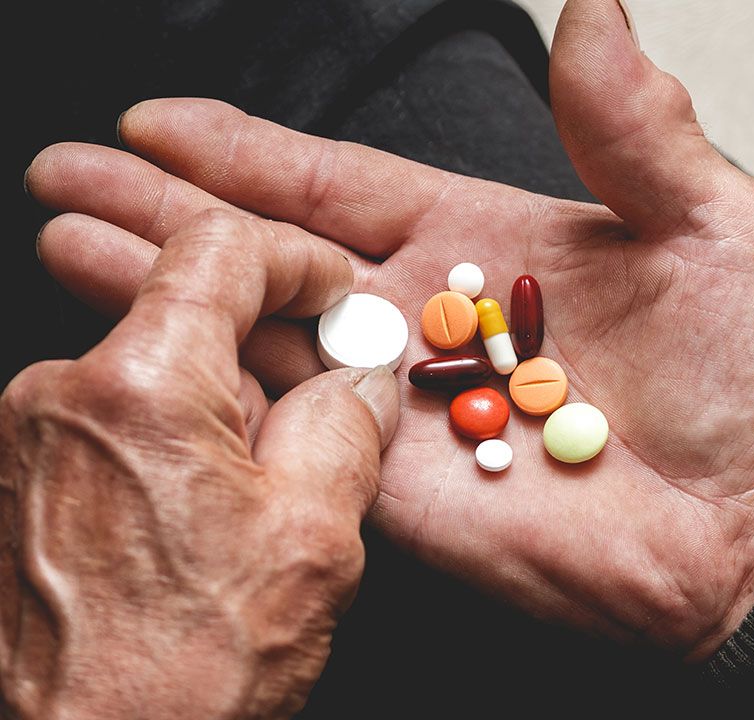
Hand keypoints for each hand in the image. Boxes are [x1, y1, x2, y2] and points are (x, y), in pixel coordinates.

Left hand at [0, 211, 398, 718]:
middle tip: (310, 436)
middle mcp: (56, 393)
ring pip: (149, 380)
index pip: (218, 249)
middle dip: (261, 366)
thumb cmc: (185, 668)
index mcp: (140, 387)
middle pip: (185, 322)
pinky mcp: (8, 483)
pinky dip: (162, 453)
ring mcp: (20, 439)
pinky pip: (106, 427)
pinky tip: (190, 533)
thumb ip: (345, 425)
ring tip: (243, 518)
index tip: (333, 294)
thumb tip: (358, 380)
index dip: (295, 259)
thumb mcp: (314, 537)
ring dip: (211, 418)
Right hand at [24, 0, 753, 658]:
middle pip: (270, 246)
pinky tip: (137, 346)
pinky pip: (283, 423)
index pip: (341, 182)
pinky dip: (210, 384)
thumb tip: (599, 8)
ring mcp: (400, 400)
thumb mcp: (713, 225)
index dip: (249, 150)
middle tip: (68, 172)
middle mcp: (430, 316)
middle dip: (167, 210)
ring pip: (256, 326)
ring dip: (159, 284)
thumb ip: (636, 125)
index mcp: (490, 242)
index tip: (160, 120)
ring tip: (63, 236)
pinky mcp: (388, 480)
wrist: (752, 525)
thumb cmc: (750, 382)